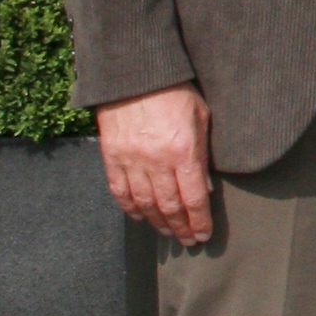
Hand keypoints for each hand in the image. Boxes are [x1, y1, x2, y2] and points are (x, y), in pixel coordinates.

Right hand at [97, 82, 215, 246]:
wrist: (135, 75)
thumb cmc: (175, 93)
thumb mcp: (201, 118)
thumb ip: (202, 154)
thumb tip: (203, 187)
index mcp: (183, 152)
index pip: (193, 198)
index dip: (199, 221)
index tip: (203, 235)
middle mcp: (156, 161)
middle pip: (169, 206)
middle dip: (180, 228)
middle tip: (188, 241)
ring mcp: (130, 161)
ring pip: (144, 203)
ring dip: (157, 222)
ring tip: (168, 232)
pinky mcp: (111, 157)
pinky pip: (120, 191)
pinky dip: (130, 208)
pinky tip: (140, 217)